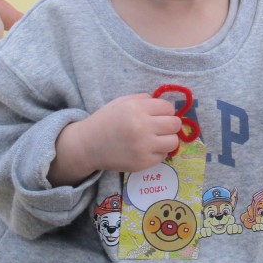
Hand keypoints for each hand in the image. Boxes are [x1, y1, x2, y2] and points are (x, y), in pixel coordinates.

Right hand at [49, 94, 181, 185]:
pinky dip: (158, 152)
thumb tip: (167, 105)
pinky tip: (146, 148)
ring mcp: (143, 146)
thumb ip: (144, 100)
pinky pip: (164, 155)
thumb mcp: (122, 102)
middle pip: (175, 124)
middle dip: (170, 124)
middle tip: (160, 127)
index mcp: (137, 109)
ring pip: (173, 141)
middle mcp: (142, 127)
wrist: (88, 145)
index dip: (165, 110)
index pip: (168, 107)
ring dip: (167, 139)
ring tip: (156, 138)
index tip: (158, 115)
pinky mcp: (143, 162)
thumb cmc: (106, 121)